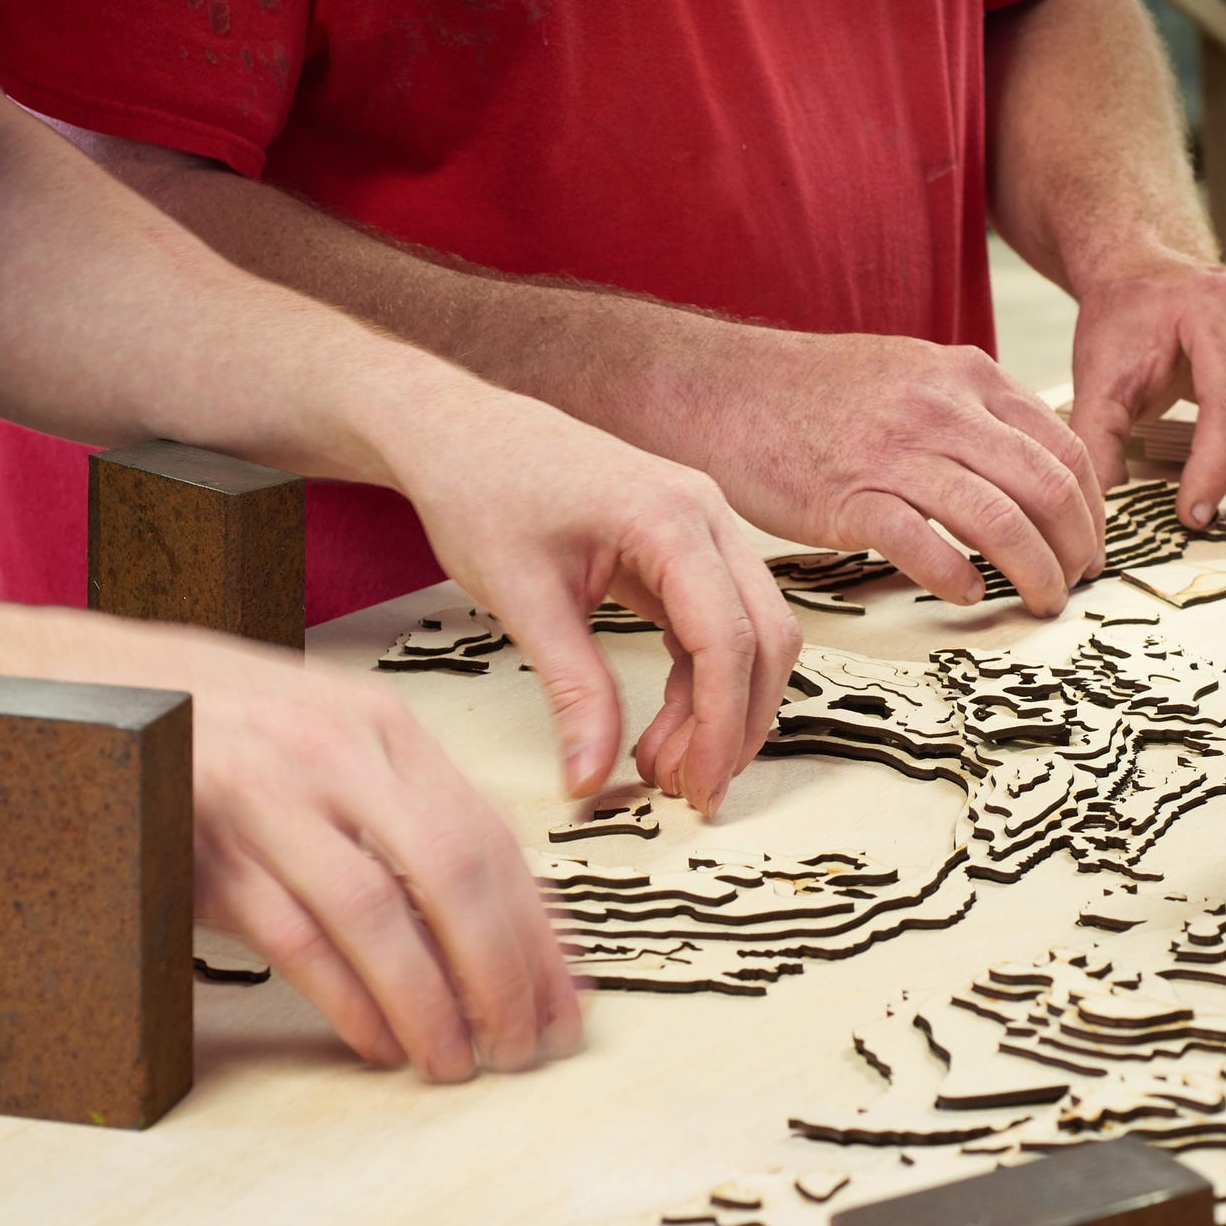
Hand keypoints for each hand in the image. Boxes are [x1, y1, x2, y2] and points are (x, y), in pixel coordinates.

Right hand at [0, 607, 579, 1081]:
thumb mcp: (338, 740)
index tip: (567, 997)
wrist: (104, 691)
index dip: (538, 929)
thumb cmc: (235, 723)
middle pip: (452, 874)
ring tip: (457, 1061)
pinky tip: (378, 1042)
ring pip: (375, 915)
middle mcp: (340, 756)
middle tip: (524, 1045)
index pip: (491, 837)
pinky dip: (345, 998)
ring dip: (427, 1001)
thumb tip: (499, 914)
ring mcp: (271, 799)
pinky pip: (293, 938)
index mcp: (387, 729)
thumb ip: (410, 811)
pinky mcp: (207, 847)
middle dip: (501, 972)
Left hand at [395, 390, 800, 814]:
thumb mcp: (523, 599)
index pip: (728, 636)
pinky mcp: (687, 547)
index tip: (694, 787)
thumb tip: (590, 778)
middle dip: (738, 723)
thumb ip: (572, 690)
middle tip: (691, 792)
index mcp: (670, 518)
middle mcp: (706, 515)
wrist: (460, 433)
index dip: (720, 724)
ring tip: (665, 768)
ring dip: (724, 708)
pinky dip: (701, 683)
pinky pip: (719, 625)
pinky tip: (664, 728)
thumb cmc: (483, 491)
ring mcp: (704, 527)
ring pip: (753, 634)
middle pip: (765, 636)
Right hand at [666, 329, 1104, 617]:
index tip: (1089, 543)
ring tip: (1039, 601)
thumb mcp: (910, 374)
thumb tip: (1019, 467)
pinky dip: (957, 578)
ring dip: (1033, 572)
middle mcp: (942, 410)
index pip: (1062, 448)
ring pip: (999, 521)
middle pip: (1046, 488)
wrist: (726, 389)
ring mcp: (896, 453)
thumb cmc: (811, 394)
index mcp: (966, 378)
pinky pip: (925, 546)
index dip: (1091, 508)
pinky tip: (966, 595)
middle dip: (1076, 547)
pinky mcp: (850, 498)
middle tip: (1076, 583)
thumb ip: (968, 412)